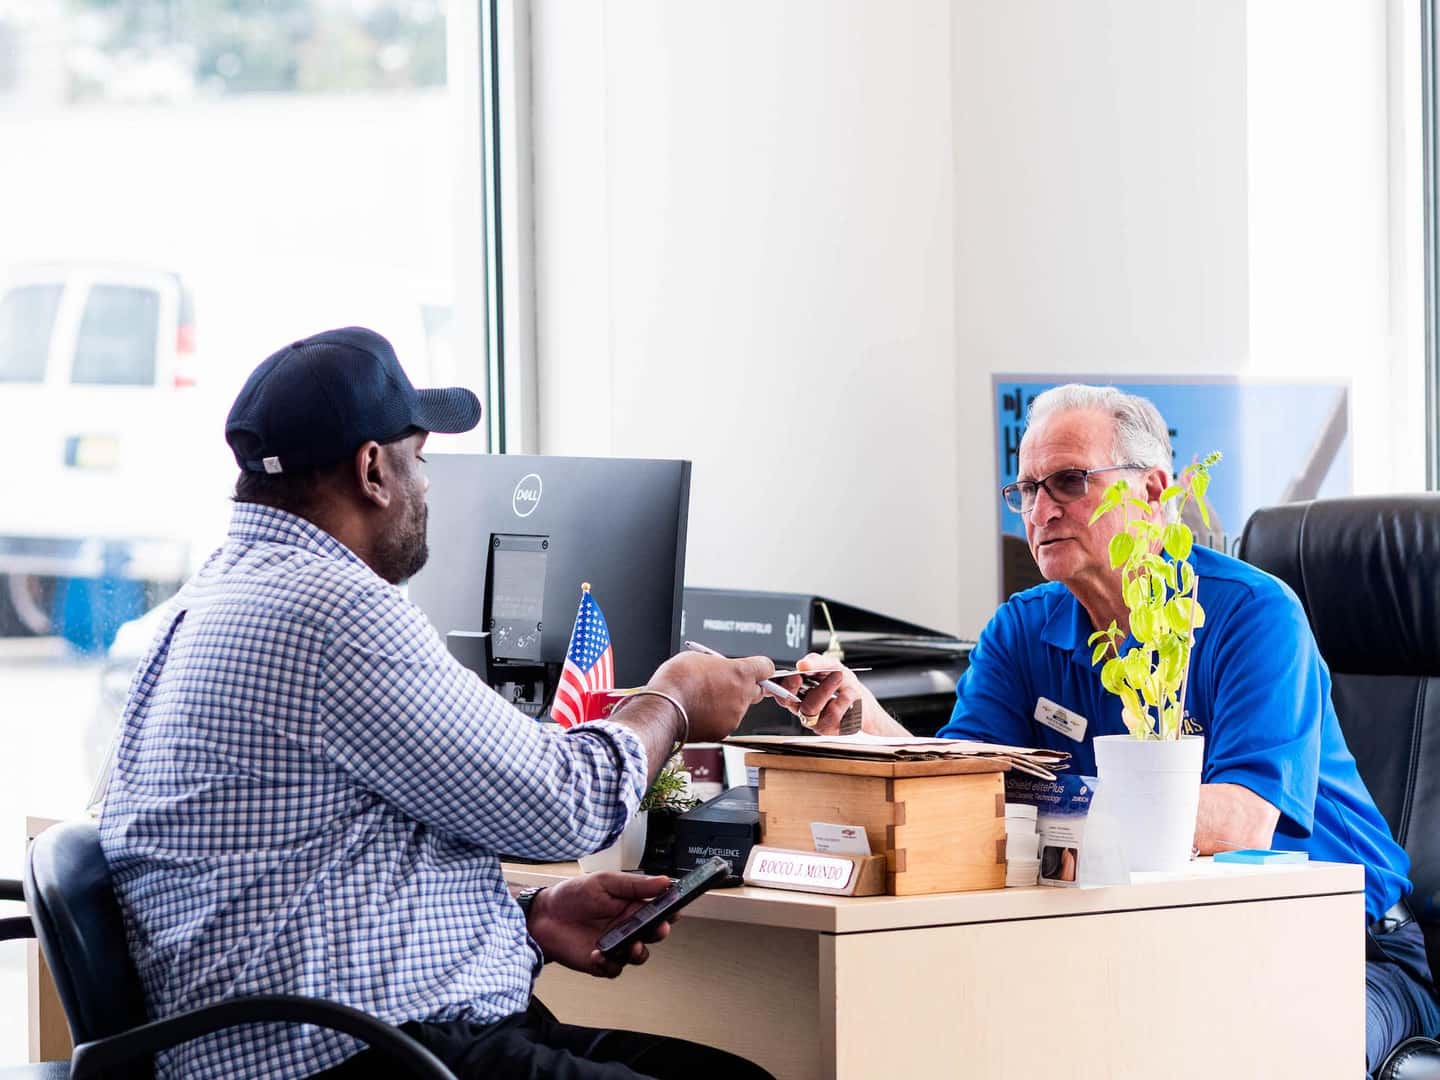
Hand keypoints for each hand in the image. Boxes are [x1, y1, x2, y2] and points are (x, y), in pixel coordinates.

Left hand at [526, 871, 675, 977]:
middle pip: (653, 934)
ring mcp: (615, 945)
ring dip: (639, 952)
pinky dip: (610, 964)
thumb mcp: (604, 882)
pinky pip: (614, 969)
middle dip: (659, 932)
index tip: (676, 909)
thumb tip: (664, 881)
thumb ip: (634, 885)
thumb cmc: (572, 895)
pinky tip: (600, 954)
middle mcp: (627, 927)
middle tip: (658, 928)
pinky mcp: (601, 962)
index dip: (670, 910)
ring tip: (632, 945)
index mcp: (631, 906)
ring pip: (639, 955)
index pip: (658, 910)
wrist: (542, 916)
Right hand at [647, 652, 774, 742]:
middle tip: (725, 684)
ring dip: (726, 703)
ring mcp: (735, 716)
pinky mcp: (724, 732)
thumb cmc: (677, 681)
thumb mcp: (698, 658)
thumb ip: (717, 664)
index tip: (756, 669)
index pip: (766, 667)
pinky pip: (725, 722)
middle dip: (744, 687)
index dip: (760, 668)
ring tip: (702, 699)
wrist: (663, 708)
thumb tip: (719, 668)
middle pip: (755, 690)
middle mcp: (742, 696)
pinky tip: (698, 712)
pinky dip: (716, 718)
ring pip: (738, 708)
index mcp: (740, 673)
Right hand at [770, 653, 867, 734]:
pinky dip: (843, 699)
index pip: (780, 692)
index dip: (781, 686)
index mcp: (798, 693)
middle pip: (791, 701)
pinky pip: (831, 715)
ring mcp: (815, 721)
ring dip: (824, 689)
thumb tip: (802, 664)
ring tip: (838, 676)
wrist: (865, 705)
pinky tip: (850, 693)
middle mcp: (803, 708)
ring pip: (810, 708)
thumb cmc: (844, 686)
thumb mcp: (832, 667)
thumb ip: (817, 663)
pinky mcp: (829, 730)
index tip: (795, 676)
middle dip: (798, 685)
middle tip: (814, 672)